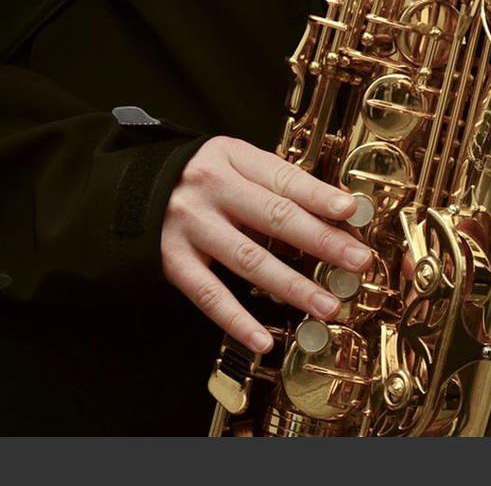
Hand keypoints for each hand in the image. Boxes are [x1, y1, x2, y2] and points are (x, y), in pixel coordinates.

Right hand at [160, 136, 371, 353]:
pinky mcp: (172, 261)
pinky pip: (209, 295)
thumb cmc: (198, 178)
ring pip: (249, 260)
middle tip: (357, 261)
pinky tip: (264, 339)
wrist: (126, 187)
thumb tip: (336, 215)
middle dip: (322, 242)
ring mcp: (190, 227)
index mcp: (232, 159)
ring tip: (327, 305)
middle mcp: (211, 190)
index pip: (284, 178)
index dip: (319, 196)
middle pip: (275, 218)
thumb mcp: (235, 163)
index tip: (351, 211)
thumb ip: (277, 184)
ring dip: (293, 286)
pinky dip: (238, 320)